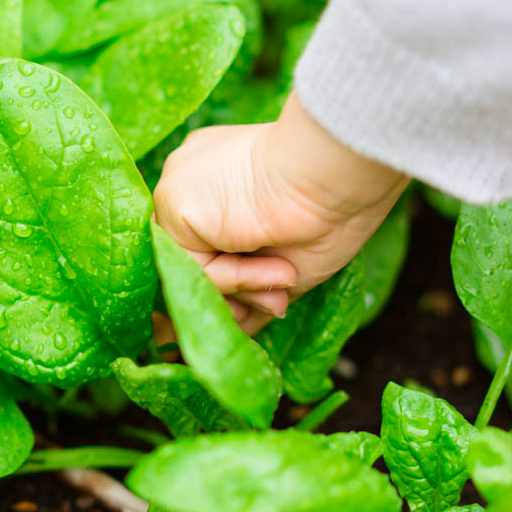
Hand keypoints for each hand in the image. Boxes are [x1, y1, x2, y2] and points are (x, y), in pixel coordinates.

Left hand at [154, 92, 408, 333]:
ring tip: (286, 275)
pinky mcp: (173, 202)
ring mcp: (179, 189)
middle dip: (237, 296)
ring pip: (193, 273)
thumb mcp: (281, 263)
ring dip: (243, 290)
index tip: (272, 305)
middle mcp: (194, 181)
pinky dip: (234, 280)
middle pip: (194, 265)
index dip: (234, 286)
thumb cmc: (328, 213)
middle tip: (279, 304)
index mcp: (221, 181)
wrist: (337, 176)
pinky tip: (273, 265)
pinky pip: (194, 269)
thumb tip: (215, 335)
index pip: (207, 248)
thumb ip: (243, 292)